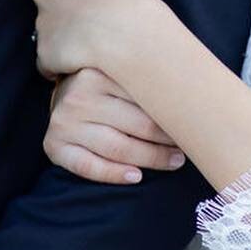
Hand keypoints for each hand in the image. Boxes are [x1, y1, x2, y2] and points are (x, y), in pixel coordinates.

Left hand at [32, 0, 159, 81]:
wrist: (128, 33)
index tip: (92, 10)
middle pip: (50, 7)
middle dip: (64, 18)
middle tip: (90, 31)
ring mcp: (43, 25)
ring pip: (49, 36)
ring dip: (64, 43)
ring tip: (89, 53)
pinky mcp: (45, 53)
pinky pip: (49, 64)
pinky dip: (61, 68)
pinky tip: (80, 69)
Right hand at [44, 67, 185, 185]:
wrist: (63, 97)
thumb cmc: (105, 88)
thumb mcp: (120, 76)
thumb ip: (146, 81)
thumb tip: (196, 99)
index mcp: (97, 72)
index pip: (145, 99)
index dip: (173, 116)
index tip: (193, 124)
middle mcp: (78, 96)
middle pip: (136, 126)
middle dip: (166, 141)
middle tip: (185, 148)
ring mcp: (64, 122)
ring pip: (118, 148)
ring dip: (151, 159)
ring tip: (173, 161)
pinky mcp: (54, 145)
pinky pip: (89, 166)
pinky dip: (114, 174)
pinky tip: (136, 177)